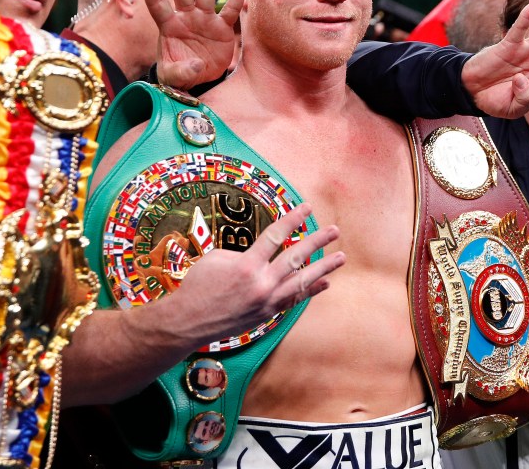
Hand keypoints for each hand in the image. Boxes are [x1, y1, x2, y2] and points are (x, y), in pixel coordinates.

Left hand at [141, 0, 244, 89]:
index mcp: (169, 26)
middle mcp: (186, 18)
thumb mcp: (173, 78)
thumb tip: (196, 65)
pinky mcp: (222, 28)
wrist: (200, 79)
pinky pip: (230, 10)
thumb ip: (180, 72)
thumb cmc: (179, 74)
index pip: (157, 4)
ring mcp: (204, 20)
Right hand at [169, 202, 344, 348]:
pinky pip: (294, 300)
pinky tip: (324, 282)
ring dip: (324, 268)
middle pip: (296, 258)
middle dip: (317, 242)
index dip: (293, 220)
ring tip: (340, 257)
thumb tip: (262, 253)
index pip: (276, 236)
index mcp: (248, 266)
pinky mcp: (267, 314)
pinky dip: (310, 291)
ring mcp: (267, 301)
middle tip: (333, 231)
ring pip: (302, 282)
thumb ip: (244, 253)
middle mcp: (262, 284)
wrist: (188, 321)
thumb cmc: (198, 286)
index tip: (307, 208)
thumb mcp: (217, 258)